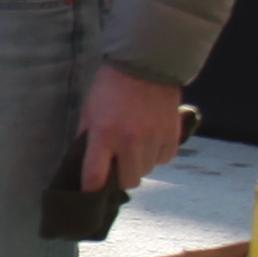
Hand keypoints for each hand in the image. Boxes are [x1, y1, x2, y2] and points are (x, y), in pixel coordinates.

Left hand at [79, 67, 189, 194]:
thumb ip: (87, 137)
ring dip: (140, 163)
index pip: (95, 178)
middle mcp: (130, 142)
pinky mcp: (172, 136)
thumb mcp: (89, 110)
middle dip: (122, 176)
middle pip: (128, 182)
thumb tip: (84, 162)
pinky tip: (151, 138)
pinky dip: (157, 154)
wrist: (146, 65)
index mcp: (104, 136)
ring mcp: (154, 140)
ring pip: (147, 171)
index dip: (91, 189)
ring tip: (136, 144)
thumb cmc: (111, 87)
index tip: (91, 190)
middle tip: (120, 162)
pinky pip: (165, 159)